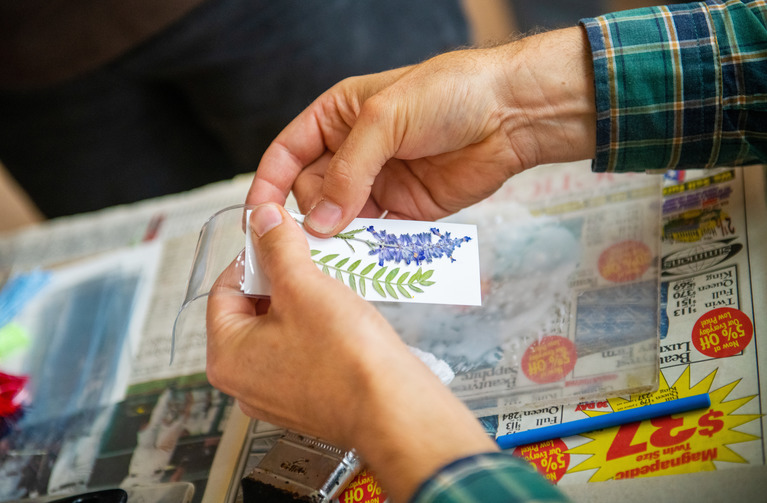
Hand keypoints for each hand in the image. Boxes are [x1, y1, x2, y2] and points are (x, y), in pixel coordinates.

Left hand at [205, 203, 495, 500]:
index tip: (276, 241)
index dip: (252, 258)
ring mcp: (275, 395)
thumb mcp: (305, 287)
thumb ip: (278, 247)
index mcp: (226, 357)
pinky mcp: (306, 401)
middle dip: (280, 281)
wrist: (394, 409)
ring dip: (300, 304)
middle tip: (307, 262)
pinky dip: (315, 331)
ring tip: (328, 286)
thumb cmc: (347, 360)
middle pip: (251, 311)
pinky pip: (300, 354)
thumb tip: (263, 220)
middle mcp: (244, 383)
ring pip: (279, 331)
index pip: (224, 290)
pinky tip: (341, 317)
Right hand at [247, 26, 594, 235]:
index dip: (269, 184)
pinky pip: (378, 234)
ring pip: (341, 218)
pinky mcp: (407, 209)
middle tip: (314, 239)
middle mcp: (353, 152)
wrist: (510, 114)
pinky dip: (369, 248)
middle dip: (309, 216)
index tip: (258, 217)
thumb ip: (348, 171)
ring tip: (336, 256)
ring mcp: (379, 182)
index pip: (287, 153)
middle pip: (310, 192)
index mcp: (338, 118)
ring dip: (337, 238)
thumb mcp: (384, 119)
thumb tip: (320, 220)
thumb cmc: (448, 94)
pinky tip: (367, 259)